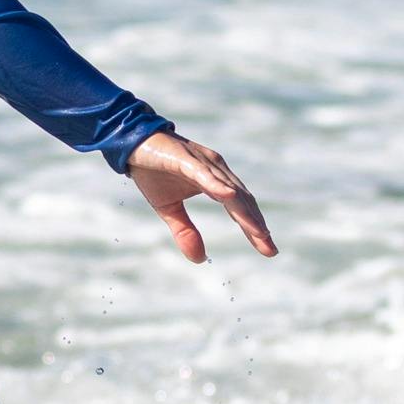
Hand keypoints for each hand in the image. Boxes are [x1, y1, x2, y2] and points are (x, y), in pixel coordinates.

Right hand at [126, 129, 276, 264]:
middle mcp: (215, 169)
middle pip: (242, 200)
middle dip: (257, 225)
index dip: (254, 228)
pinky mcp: (185, 158)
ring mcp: (202, 162)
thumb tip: (200, 260)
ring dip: (245, 212)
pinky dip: (217, 185)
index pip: (241, 207)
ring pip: (229, 189)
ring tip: (260, 232)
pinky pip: (204, 174)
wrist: (132, 143)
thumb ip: (185, 231)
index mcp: (215, 180)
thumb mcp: (169, 209)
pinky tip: (229, 196)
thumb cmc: (154, 172)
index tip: (269, 249)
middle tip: (270, 249)